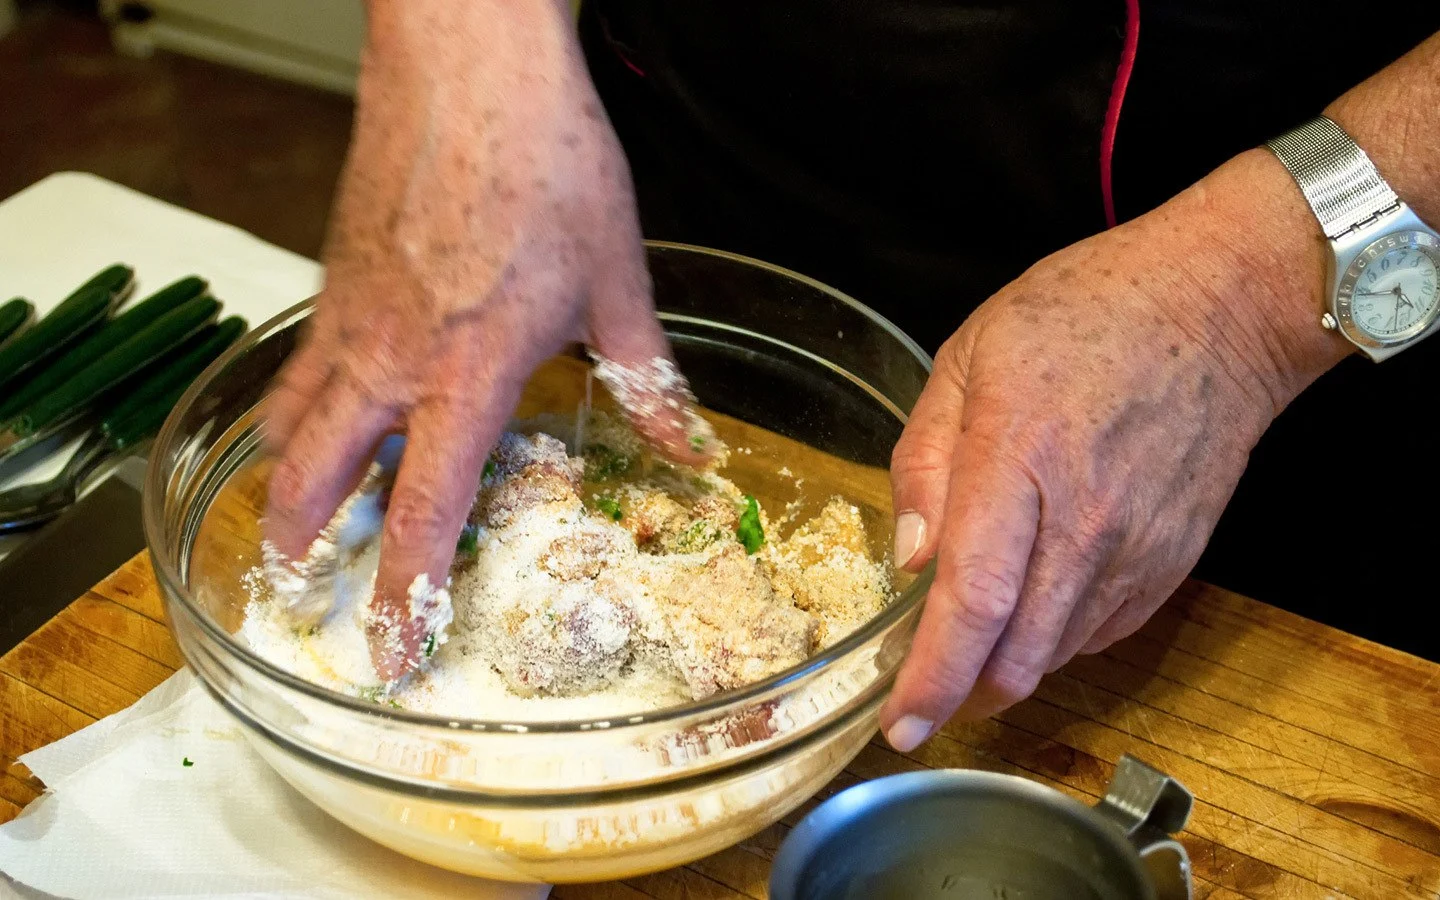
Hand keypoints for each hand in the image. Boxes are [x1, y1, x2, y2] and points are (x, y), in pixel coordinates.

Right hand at [261, 0, 709, 679]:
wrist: (470, 65)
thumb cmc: (547, 163)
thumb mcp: (615, 280)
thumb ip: (647, 375)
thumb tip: (690, 445)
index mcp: (467, 374)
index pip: (422, 511)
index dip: (404, 594)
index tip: (390, 650)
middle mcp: (390, 358)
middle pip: (312, 480)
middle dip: (300, 546)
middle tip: (304, 589)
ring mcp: (350, 316)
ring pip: (289, 421)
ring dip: (286, 480)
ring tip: (295, 516)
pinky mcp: (335, 277)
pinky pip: (301, 361)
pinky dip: (299, 404)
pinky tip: (328, 408)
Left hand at [878, 152, 1350, 750]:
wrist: (1219, 307)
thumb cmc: (1084, 314)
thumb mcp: (968, 357)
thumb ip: (926, 460)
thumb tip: (913, 559)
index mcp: (1019, 459)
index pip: (973, 600)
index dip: (933, 677)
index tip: (902, 727)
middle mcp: (1084, 519)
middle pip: (1018, 653)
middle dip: (963, 694)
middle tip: (925, 695)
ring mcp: (1138, 547)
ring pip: (1060, 653)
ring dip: (1008, 669)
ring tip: (974, 644)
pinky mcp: (1173, 561)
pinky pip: (1104, 633)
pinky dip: (1057, 641)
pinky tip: (1034, 610)